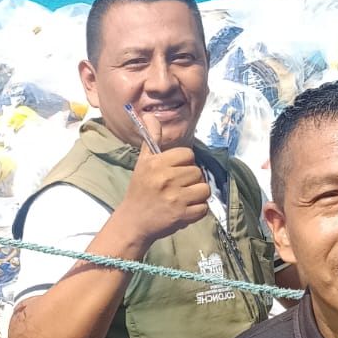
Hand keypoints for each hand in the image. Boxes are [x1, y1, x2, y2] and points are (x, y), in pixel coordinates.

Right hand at [119, 124, 211, 247]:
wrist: (133, 221)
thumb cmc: (140, 190)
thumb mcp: (143, 162)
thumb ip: (151, 139)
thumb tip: (151, 116)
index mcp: (157, 164)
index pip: (188, 154)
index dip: (185, 163)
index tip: (176, 171)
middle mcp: (166, 179)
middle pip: (198, 172)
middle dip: (192, 179)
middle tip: (179, 186)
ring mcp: (175, 198)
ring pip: (204, 189)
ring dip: (197, 194)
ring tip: (184, 197)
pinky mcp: (182, 215)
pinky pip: (203, 208)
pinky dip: (198, 210)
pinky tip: (185, 209)